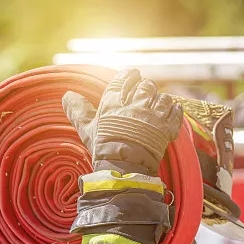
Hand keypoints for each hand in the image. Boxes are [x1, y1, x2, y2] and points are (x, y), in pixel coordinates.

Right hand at [62, 68, 183, 175]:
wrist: (124, 167)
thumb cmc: (104, 147)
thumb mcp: (87, 128)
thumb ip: (78, 111)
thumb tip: (67, 96)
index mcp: (116, 100)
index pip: (126, 77)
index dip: (130, 75)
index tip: (133, 76)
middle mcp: (137, 103)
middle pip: (147, 85)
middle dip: (146, 88)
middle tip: (144, 96)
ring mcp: (154, 116)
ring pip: (163, 97)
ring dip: (161, 100)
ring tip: (157, 107)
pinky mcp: (167, 128)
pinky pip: (176, 113)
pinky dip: (175, 111)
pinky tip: (172, 112)